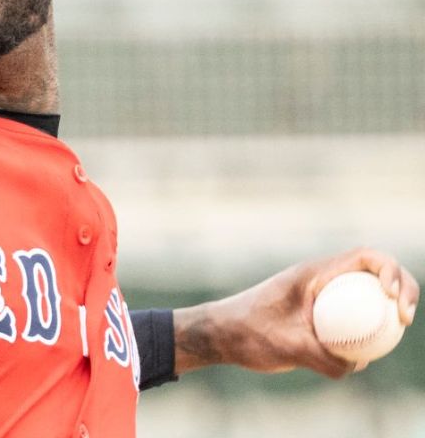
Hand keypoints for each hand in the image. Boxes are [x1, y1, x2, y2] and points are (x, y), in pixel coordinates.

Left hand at [173, 247, 418, 377]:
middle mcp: (322, 279)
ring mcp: (322, 296)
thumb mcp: (286, 347)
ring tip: (395, 331)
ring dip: (386, 308)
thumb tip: (356, 366)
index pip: (366, 257)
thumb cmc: (247, 333)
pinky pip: (354, 315)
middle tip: (405, 319)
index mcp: (314, 273)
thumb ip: (321, 358)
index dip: (391, 271)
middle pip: (375, 272)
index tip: (393, 299)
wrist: (220, 335)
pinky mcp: (319, 315)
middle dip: (401, 287)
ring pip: (365, 295)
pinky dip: (368, 326)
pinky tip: (367, 351)